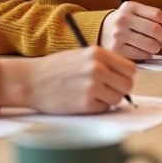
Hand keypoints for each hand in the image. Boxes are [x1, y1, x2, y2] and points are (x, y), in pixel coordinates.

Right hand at [0, 47, 135, 113]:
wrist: (30, 80)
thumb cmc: (55, 69)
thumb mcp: (82, 56)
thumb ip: (104, 64)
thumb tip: (126, 79)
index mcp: (98, 53)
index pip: (130, 68)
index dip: (126, 76)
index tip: (118, 80)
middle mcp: (97, 68)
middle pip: (127, 85)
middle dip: (120, 90)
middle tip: (107, 91)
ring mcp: (91, 86)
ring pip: (117, 99)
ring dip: (108, 100)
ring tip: (91, 95)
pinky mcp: (85, 104)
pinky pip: (103, 109)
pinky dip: (96, 108)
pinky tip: (82, 101)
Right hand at [100, 1, 161, 60]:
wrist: (101, 30)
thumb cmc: (125, 22)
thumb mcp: (135, 13)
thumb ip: (153, 18)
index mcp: (130, 7)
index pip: (157, 14)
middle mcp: (123, 19)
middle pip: (155, 29)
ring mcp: (118, 35)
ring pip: (150, 44)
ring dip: (156, 47)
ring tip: (153, 46)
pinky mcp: (116, 50)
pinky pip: (142, 54)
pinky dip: (147, 54)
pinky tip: (143, 51)